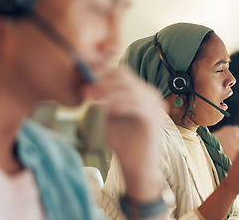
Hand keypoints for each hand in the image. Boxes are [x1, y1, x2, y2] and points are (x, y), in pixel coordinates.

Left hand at [85, 65, 166, 200]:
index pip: (121, 73)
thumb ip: (101, 100)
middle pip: (125, 77)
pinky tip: (107, 109)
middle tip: (87, 91)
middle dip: (103, 82)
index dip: (102, 73)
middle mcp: (150, 95)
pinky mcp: (154, 118)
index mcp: (140, 92)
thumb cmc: (122, 141)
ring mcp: (154, 106)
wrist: (135, 164)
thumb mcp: (108, 115)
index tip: (84, 79)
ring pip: (130, 89)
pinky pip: (136, 105)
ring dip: (109, 93)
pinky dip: (120, 104)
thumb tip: (86, 85)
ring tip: (94, 100)